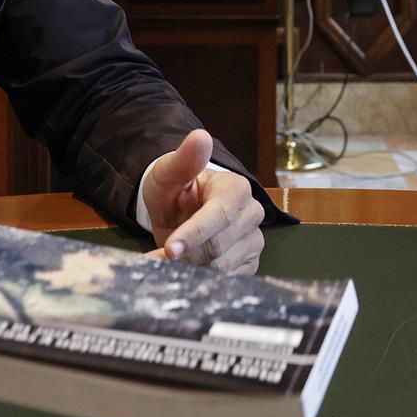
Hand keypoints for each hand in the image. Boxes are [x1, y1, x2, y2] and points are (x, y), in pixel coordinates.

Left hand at [140, 129, 264, 272]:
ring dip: (190, 266)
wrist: (180, 210)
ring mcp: (254, 240)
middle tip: (162, 252)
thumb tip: (200, 137)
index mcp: (236, 188)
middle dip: (186, 253)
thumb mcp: (169, 173)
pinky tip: (189, 265)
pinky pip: (227, 279)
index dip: (194, 234)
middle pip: (219, 245)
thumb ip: (184, 159)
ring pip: (221, 266)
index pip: (219, 215)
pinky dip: (201, 277)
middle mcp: (252, 214)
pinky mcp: (250, 262)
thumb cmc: (174, 189)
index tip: (169, 249)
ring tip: (174, 256)